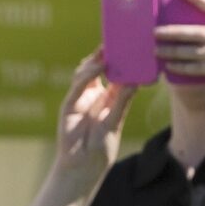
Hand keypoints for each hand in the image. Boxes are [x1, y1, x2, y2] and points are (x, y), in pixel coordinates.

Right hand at [46, 51, 135, 201]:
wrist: (81, 167)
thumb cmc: (101, 148)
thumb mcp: (115, 122)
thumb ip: (121, 101)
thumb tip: (134, 80)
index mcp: (110, 98)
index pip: (118, 73)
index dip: (124, 59)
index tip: (134, 44)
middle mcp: (95, 94)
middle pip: (101, 68)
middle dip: (108, 54)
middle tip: (120, 38)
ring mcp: (81, 98)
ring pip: (88, 72)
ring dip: (97, 60)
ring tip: (109, 49)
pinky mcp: (70, 104)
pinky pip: (78, 85)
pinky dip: (87, 74)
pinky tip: (97, 66)